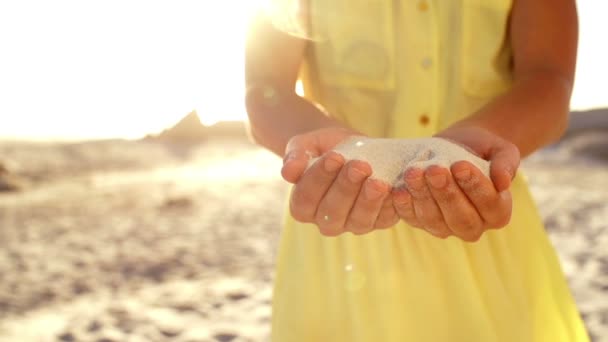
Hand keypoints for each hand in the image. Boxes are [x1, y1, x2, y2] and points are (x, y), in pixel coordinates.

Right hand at [282, 127, 398, 235]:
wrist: (353, 148)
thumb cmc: (325, 147)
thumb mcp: (306, 145)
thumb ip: (295, 156)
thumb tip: (288, 172)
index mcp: (302, 206)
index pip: (306, 198)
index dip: (319, 178)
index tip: (334, 157)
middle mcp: (325, 221)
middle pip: (332, 212)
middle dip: (346, 188)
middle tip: (359, 166)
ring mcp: (352, 224)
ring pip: (358, 221)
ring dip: (368, 201)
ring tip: (377, 181)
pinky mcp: (377, 221)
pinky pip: (383, 219)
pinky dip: (389, 206)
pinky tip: (393, 189)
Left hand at [392, 125, 519, 241]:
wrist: (456, 146)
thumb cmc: (482, 149)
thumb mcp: (501, 149)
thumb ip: (506, 164)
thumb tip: (504, 182)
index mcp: (498, 213)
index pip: (490, 205)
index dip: (475, 186)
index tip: (460, 165)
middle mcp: (473, 227)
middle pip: (461, 218)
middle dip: (446, 194)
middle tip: (435, 170)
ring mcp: (445, 228)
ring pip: (434, 220)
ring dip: (423, 196)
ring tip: (414, 172)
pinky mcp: (421, 222)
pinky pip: (412, 218)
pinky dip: (404, 205)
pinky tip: (399, 189)